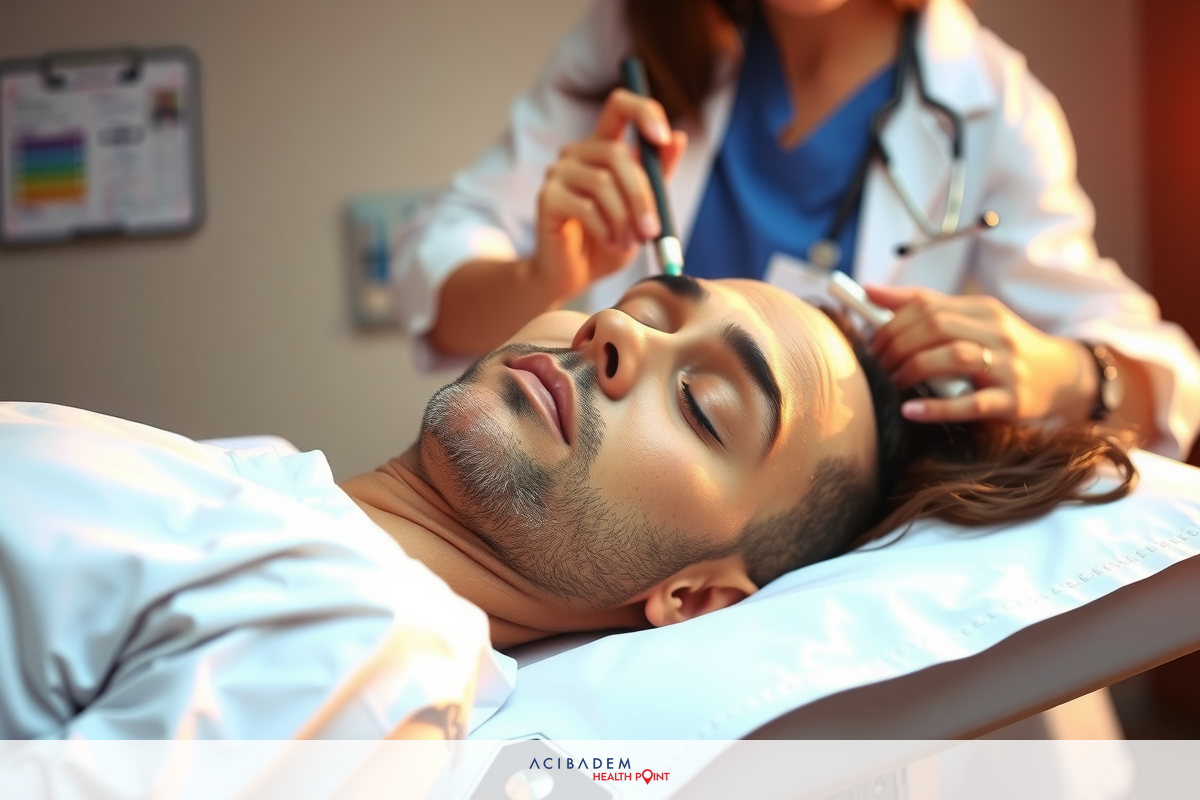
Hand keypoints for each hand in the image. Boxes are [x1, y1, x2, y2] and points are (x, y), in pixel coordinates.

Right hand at [534, 88, 687, 300]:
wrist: (575, 274)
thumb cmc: (610, 240)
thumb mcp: (642, 208)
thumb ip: (657, 175)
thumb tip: (678, 137)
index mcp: (603, 146)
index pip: (619, 105)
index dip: (643, 111)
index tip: (663, 137)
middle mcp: (577, 152)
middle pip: (616, 153)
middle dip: (642, 195)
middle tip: (652, 230)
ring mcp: (558, 172)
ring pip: (603, 183)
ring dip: (624, 219)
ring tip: (629, 242)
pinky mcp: (547, 197)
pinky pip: (585, 207)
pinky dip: (606, 229)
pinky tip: (611, 244)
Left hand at [864, 285, 1096, 423]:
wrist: (1064, 377)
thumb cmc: (1005, 348)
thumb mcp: (972, 320)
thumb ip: (924, 306)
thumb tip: (869, 290)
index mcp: (982, 310)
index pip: (927, 306)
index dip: (890, 321)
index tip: (870, 339)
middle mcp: (996, 333)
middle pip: (936, 327)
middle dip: (896, 344)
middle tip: (878, 364)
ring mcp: (1006, 367)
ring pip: (953, 357)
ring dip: (912, 369)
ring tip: (892, 382)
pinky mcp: (1012, 401)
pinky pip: (971, 404)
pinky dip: (936, 408)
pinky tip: (910, 410)